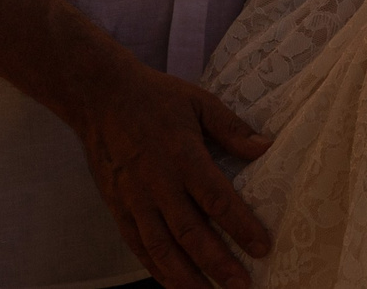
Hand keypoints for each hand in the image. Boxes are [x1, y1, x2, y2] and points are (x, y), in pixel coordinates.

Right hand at [67, 54, 275, 288]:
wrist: (100, 97)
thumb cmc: (155, 98)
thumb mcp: (198, 102)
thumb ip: (231, 128)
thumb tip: (266, 148)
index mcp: (182, 156)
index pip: (216, 199)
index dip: (240, 226)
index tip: (262, 248)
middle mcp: (158, 184)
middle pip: (190, 233)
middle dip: (218, 263)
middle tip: (242, 286)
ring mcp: (134, 199)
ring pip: (161, 248)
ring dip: (186, 277)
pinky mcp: (117, 208)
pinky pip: (138, 246)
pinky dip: (156, 268)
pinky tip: (174, 283)